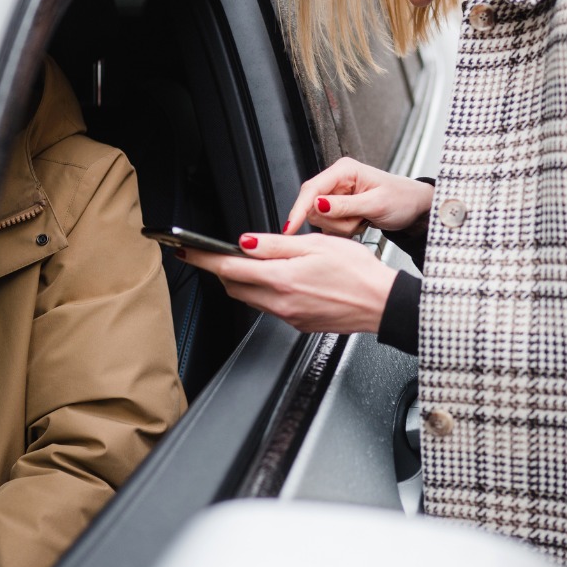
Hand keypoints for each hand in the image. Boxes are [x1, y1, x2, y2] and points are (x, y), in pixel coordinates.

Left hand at [177, 232, 397, 333]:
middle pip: (233, 286)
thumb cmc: (358, 271)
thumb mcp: (316, 245)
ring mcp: (288, 316)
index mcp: (281, 279)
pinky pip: (269, 307)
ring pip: (250, 298)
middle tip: (217, 253)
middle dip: (221, 270)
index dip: (202, 258)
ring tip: (252, 263)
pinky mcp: (298, 324)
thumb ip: (275, 245)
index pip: (228, 268)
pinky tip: (280, 279)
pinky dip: (264, 292)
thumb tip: (244, 243)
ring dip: (242, 281)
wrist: (382, 304)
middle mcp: (280, 302)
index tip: (184, 250)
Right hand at [285, 157, 434, 237]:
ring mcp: (336, 195)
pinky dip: (344, 231)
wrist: (414, 207)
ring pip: (320, 219)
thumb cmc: (402, 199)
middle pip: (312, 207)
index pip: (311, 189)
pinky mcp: (337, 209)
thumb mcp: (376, 203)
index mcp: (344, 170)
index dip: (298, 209)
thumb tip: (318, 204)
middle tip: (359, 219)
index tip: (289, 227)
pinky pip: (329, 226)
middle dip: (334, 221)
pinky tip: (360, 223)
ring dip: (341, 227)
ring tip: (363, 219)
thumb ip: (345, 205)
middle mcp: (336, 180)